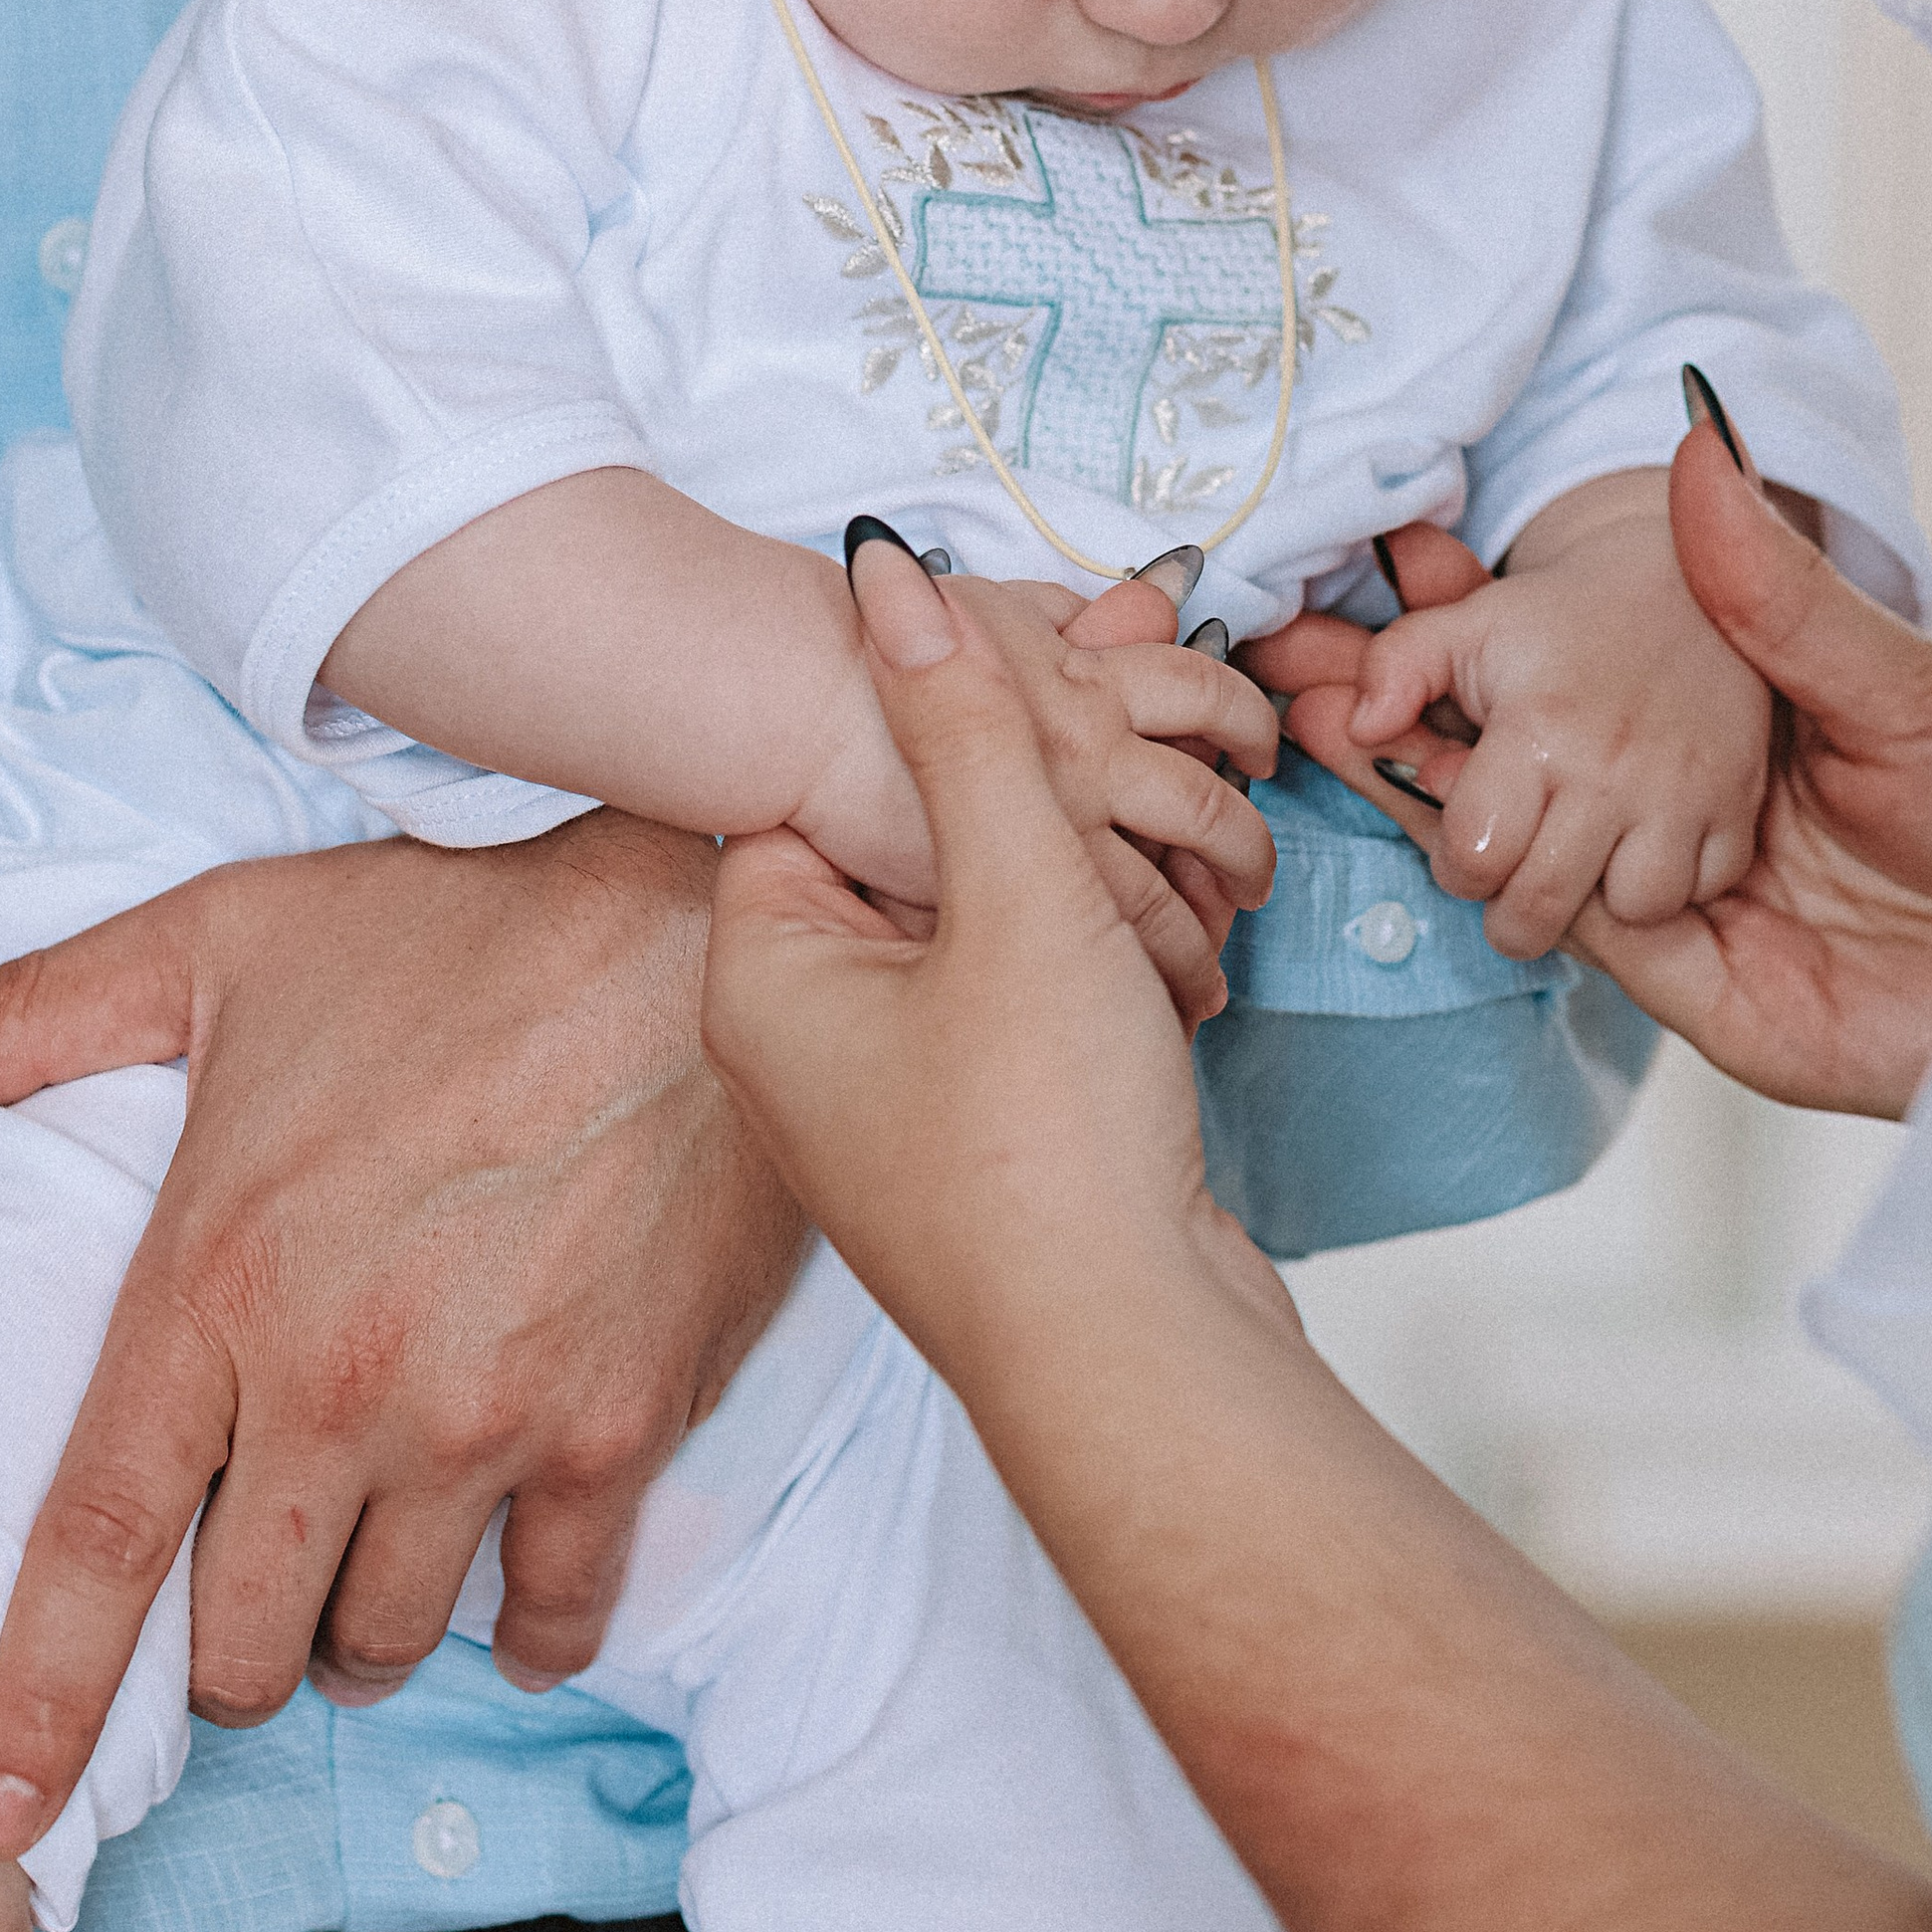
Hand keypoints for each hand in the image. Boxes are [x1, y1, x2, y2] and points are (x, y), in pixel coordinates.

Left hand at [0, 812, 803, 1868]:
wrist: (691, 919)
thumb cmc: (459, 931)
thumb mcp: (219, 944)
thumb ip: (40, 1015)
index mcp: (220, 1284)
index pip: (97, 1543)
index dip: (38, 1700)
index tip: (1, 1812)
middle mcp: (340, 1383)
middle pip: (246, 1635)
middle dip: (233, 1654)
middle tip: (252, 1603)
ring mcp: (484, 1420)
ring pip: (386, 1636)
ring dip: (364, 1633)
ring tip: (372, 1576)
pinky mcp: (616, 1428)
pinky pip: (554, 1610)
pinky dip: (525, 1635)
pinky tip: (514, 1614)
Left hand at [703, 537, 1287, 1403]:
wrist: (1138, 1365)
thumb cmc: (1048, 1144)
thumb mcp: (1016, 895)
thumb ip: (964, 722)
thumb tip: (882, 566)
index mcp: (763, 977)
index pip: (815, 785)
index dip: (922, 725)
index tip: (1029, 689)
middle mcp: (801, 1045)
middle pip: (900, 851)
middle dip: (1015, 804)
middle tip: (1114, 765)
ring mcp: (889, 1106)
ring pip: (974, 930)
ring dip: (1068, 884)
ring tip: (1158, 860)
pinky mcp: (979, 1147)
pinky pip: (1019, 1009)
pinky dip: (1088, 969)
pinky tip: (1167, 963)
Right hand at [1262, 433, 1931, 1117]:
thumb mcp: (1893, 673)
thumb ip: (1770, 579)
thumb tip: (1698, 428)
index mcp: (1738, 734)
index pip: (1576, 682)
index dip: (1481, 634)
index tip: (1395, 561)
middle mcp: (1699, 821)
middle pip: (1531, 771)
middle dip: (1419, 713)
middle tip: (1309, 642)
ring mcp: (1700, 916)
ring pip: (1532, 857)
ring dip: (1437, 794)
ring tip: (1330, 711)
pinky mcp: (1716, 1004)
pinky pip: (1590, 942)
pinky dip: (1514, 880)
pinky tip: (1441, 809)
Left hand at [1336, 469, 1768, 957]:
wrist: (1681, 584)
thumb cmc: (1553, 620)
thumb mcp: (1461, 626)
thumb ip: (1391, 670)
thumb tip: (1351, 729)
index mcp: (1535, 728)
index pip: (1471, 856)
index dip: (1456, 861)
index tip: (1469, 839)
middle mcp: (1611, 769)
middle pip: (1539, 908)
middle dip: (1512, 910)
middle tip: (1514, 875)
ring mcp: (1683, 793)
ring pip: (1629, 912)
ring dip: (1600, 898)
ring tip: (1584, 857)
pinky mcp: (1737, 808)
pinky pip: (1699, 894)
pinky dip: (1672, 883)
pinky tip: (1646, 841)